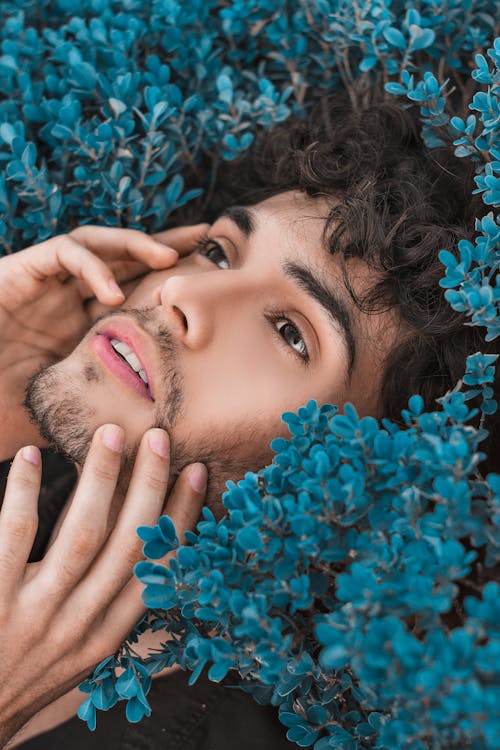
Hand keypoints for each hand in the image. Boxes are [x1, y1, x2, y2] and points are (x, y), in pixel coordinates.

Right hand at [0, 223, 206, 459]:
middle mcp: (68, 299)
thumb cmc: (7, 411)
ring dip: (133, 245)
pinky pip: (63, 253)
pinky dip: (92, 265)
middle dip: (163, 244)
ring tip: (168, 256)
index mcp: (84, 325)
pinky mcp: (20, 271)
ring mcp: (46, 284)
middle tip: (204, 237)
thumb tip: (157, 439)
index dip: (169, 283)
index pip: (135, 293)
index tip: (209, 284)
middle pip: (122, 258)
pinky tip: (114, 293)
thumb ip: (109, 413)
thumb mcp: (72, 410)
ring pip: (95, 242)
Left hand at [0, 424, 205, 747]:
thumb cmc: (27, 677)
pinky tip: (33, 458)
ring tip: (111, 436)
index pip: (158, 567)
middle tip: (158, 437)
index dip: (182, 515)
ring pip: (82, 535)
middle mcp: (80, 625)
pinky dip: (26, 492)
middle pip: (128, 544)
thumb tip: (143, 557)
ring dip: (101, 480)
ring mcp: (37, 614)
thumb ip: (108, 609)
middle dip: (149, 486)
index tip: (195, 471)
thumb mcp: (80, 655)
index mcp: (108, 635)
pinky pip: (15, 535)